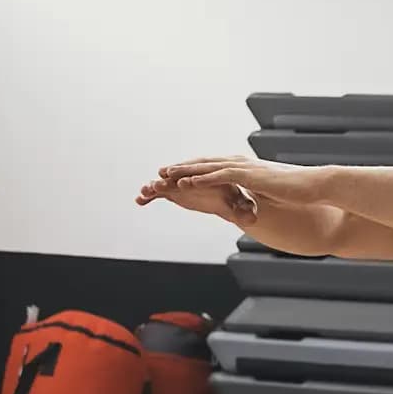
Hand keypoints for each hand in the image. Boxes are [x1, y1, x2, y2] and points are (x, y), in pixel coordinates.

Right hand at [136, 170, 259, 224]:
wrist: (227, 194)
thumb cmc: (235, 197)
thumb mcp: (243, 205)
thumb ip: (245, 212)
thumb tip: (252, 220)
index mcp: (215, 173)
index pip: (204, 175)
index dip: (194, 180)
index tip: (184, 183)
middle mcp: (197, 175)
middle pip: (183, 174)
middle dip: (171, 178)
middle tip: (160, 182)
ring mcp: (184, 180)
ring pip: (170, 181)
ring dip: (158, 184)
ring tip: (147, 189)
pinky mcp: (176, 189)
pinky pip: (162, 191)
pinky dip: (151, 194)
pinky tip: (140, 200)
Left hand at [155, 156, 329, 206]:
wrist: (316, 186)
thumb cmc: (299, 191)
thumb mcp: (273, 192)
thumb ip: (260, 192)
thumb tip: (255, 199)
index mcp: (248, 168)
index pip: (215, 166)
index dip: (195, 170)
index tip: (178, 174)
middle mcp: (244, 164)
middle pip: (206, 163)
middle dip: (183, 167)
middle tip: (162, 171)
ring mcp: (247, 168)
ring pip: (209, 167)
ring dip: (186, 170)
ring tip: (166, 174)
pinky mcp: (251, 176)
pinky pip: (221, 176)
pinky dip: (202, 178)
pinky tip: (187, 182)